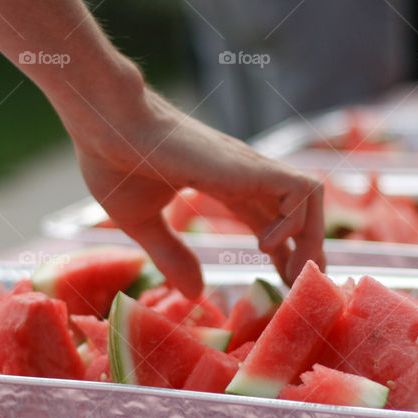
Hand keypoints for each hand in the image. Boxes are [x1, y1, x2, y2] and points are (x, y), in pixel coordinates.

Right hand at [74, 88, 324, 297]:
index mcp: (221, 182)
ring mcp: (250, 168)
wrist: (107, 125)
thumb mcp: (142, 222)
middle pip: (298, 210)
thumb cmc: (114, 162)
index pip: (271, 215)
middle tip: (296, 288)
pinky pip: (302, 191)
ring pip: (311, 198)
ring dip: (310, 239)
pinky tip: (265, 245)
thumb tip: (195, 293)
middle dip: (307, 250)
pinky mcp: (250, 166)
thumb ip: (170, 255)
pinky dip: (296, 222)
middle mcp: (243, 174)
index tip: (280, 279)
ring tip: (290, 275)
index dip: (284, 249)